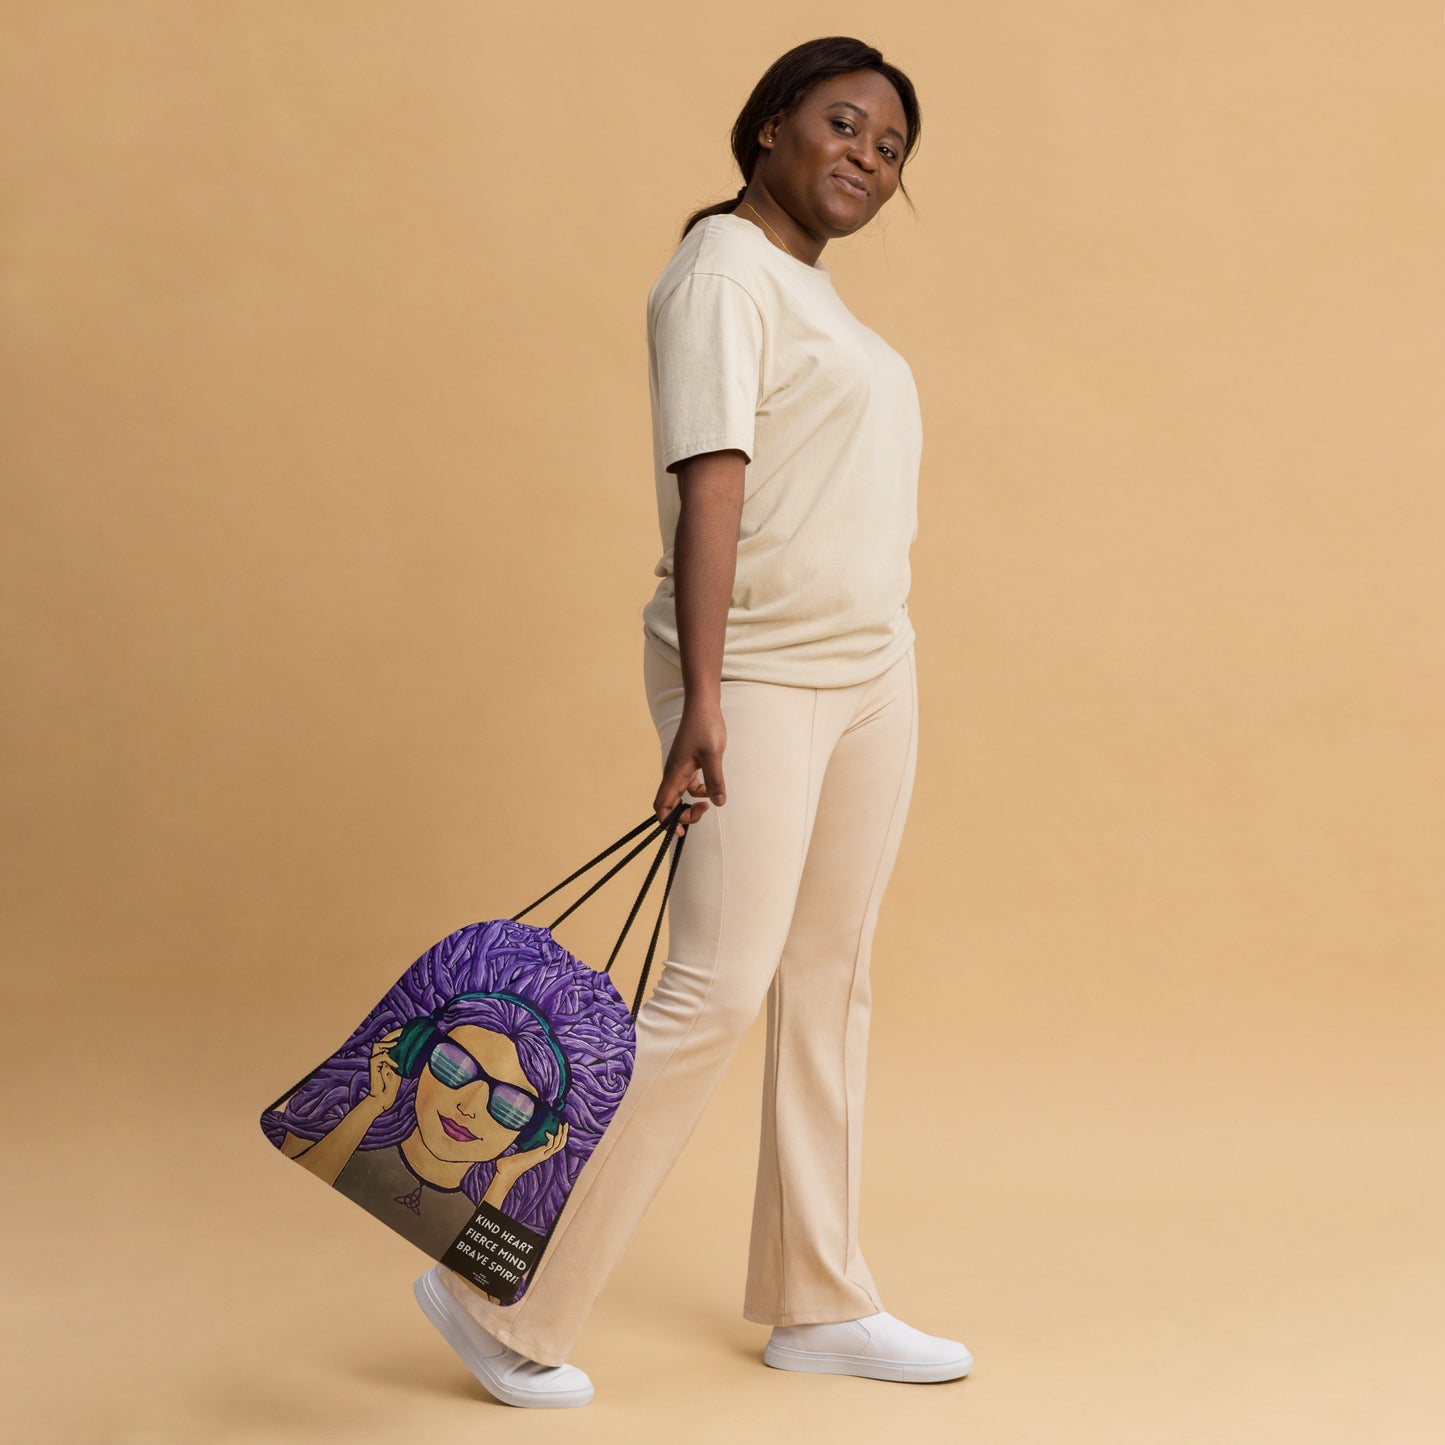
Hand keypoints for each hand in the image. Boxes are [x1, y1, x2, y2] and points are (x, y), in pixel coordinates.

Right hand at [363, 1027, 404, 1111]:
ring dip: (389, 1046)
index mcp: (383, 1054)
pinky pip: (381, 1056)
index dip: (396, 1033)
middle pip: (382, 1039)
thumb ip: (401, 1058)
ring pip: (377, 1045)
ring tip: (399, 1052)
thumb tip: (414, 1048)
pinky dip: (390, 1059)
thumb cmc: (392, 1083)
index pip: (388, 1039)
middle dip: (393, 1036)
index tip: (407, 1031)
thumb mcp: (400, 1067)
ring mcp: (374, 1060)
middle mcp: (377, 1055)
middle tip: (404, 1038)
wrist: (383, 1096)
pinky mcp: (372, 1066)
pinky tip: (396, 1066)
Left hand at [490, 1120, 569, 1190]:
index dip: (557, 1135)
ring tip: (563, 1125)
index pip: (554, 1145)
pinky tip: (548, 1132)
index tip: (555, 1125)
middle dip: (564, 1134)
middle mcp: (542, 1155)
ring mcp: (541, 1156)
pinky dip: (552, 1138)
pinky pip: (551, 1147)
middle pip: (560, 1145)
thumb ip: (510, 1143)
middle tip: (565, 1123)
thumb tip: (501, 1135)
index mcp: (538, 1153)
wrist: (505, 1172)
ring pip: (558, 1145)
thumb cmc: (506, 1164)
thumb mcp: (512, 1150)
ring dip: (562, 1135)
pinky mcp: (539, 1156)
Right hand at [654, 699, 726, 832]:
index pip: (662, 805)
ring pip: (682, 795)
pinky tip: (713, 784)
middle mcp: (673, 773)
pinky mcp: (689, 764)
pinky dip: (701, 790)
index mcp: (674, 774)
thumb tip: (718, 803)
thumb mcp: (713, 755)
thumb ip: (715, 780)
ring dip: (694, 802)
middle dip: (684, 814)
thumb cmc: (705, 727)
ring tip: (711, 798)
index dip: (668, 822)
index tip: (682, 831)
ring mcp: (680, 769)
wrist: (703, 706)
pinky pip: (691, 785)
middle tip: (704, 810)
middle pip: (670, 805)